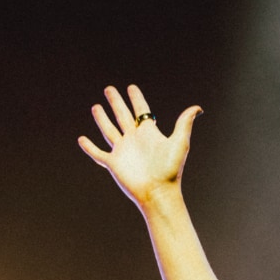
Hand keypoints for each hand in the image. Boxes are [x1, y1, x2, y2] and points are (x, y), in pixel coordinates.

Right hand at [78, 85, 201, 208]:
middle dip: (116, 102)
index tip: (131, 87)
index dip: (136, 98)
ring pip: (109, 130)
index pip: (141, 111)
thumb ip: (184, 123)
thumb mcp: (179, 143)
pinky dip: (89, 147)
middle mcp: (134, 139)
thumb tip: (198, 108)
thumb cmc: (170, 170)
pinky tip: (81, 139)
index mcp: (149, 133)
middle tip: (109, 89)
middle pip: (122, 116)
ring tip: (96, 107)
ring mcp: (123, 151)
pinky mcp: (113, 163)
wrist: (158, 192)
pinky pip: (98, 153)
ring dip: (102, 119)